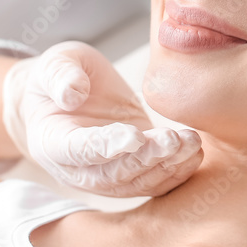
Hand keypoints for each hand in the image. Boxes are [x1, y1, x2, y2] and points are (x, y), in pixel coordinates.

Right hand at [2, 41, 202, 196]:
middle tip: (173, 139)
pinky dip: (175, 172)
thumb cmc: (59, 77)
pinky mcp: (131, 171)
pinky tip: (194, 152)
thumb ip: (61, 75)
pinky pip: (152, 181)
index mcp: (53, 142)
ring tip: (191, 142)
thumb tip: (72, 94)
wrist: (67, 95)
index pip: (80, 150)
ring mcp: (106, 174)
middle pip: (113, 174)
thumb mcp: (55, 63)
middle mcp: (78, 169)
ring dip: (166, 166)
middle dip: (146, 159)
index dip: (106, 146)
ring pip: (137, 182)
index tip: (134, 136)